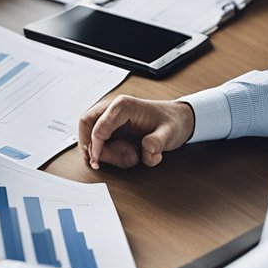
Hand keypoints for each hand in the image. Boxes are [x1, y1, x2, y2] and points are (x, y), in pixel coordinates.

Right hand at [78, 95, 195, 169]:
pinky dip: (109, 153)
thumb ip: (157, 142)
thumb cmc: (172, 122)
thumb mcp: (169, 133)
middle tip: (103, 162)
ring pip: (93, 136)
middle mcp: (113, 109)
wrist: (179, 120)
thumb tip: (147, 148)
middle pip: (87, 127)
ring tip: (132, 156)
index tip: (97, 161)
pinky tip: (129, 154)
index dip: (95, 146)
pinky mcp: (113, 128)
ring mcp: (112, 119)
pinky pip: (101, 141)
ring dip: (107, 152)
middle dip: (93, 147)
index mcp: (123, 106)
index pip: (98, 126)